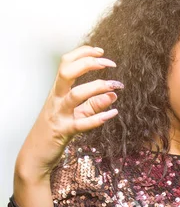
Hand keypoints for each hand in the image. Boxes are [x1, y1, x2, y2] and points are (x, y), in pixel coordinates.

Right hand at [16, 45, 122, 181]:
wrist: (35, 155)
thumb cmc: (55, 131)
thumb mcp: (76, 114)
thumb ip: (94, 104)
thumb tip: (113, 94)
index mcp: (57, 91)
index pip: (66, 64)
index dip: (83, 53)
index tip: (101, 51)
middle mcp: (56, 99)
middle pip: (67, 73)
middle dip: (88, 63)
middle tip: (110, 63)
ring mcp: (59, 115)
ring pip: (75, 95)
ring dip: (97, 88)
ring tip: (116, 87)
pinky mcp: (64, 132)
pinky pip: (81, 123)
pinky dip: (98, 118)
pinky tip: (113, 114)